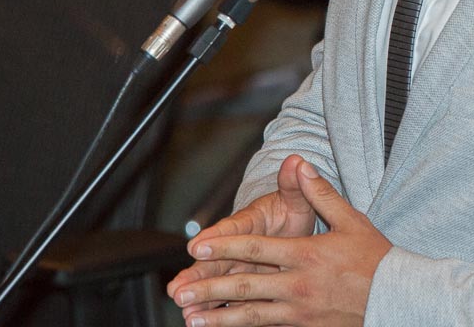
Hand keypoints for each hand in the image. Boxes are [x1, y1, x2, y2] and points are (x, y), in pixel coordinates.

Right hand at [166, 155, 319, 314]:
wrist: (290, 226)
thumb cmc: (290, 210)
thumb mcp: (294, 198)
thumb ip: (293, 184)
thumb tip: (295, 161)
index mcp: (249, 221)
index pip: (231, 228)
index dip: (215, 238)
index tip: (197, 246)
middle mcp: (237, 244)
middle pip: (214, 260)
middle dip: (197, 275)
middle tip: (178, 289)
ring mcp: (237, 265)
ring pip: (216, 281)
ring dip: (201, 296)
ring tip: (187, 311)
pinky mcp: (242, 282)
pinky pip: (228, 297)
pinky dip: (216, 310)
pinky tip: (201, 322)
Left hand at [168, 161, 392, 326]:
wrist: (397, 298)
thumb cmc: (375, 258)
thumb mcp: (350, 220)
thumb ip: (320, 193)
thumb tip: (301, 164)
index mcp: (306, 254)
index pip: (255, 249)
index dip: (223, 247)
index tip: (195, 249)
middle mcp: (298, 285)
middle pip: (245, 285)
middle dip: (209, 288)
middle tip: (179, 292)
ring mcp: (300, 312)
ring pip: (251, 315)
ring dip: (219, 318)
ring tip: (192, 320)